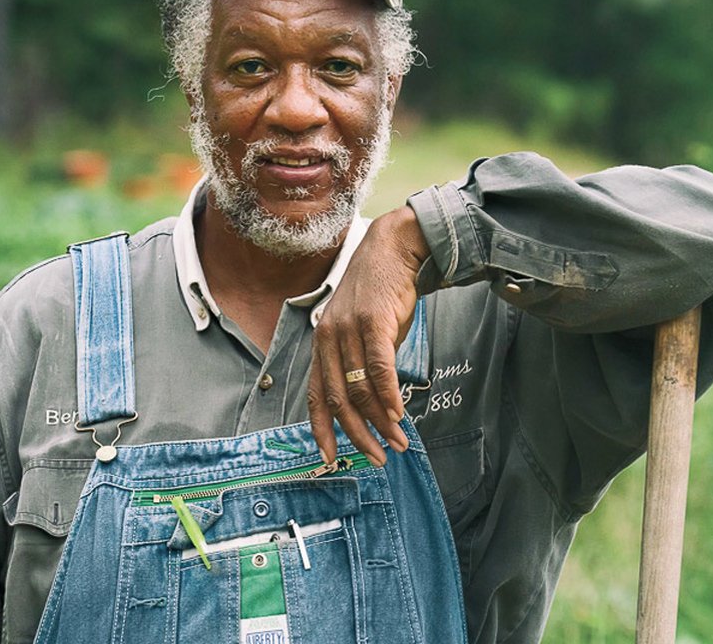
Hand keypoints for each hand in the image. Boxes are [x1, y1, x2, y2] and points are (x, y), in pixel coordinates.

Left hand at [308, 206, 429, 465]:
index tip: (329, 459)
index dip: (321, 431)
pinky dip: (388, 394)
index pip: (315, 396)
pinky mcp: (373, 322)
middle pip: (338, 399)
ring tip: (398, 442)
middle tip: (378, 458)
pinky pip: (379, 367)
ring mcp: (349, 330)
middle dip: (358, 435)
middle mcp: (328, 338)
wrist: (392, 251)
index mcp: (321, 345)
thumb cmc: (379, 296)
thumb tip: (372, 405)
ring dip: (380, 421)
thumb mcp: (360, 332)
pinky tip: (398, 414)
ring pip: (360, 388)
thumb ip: (358, 364)